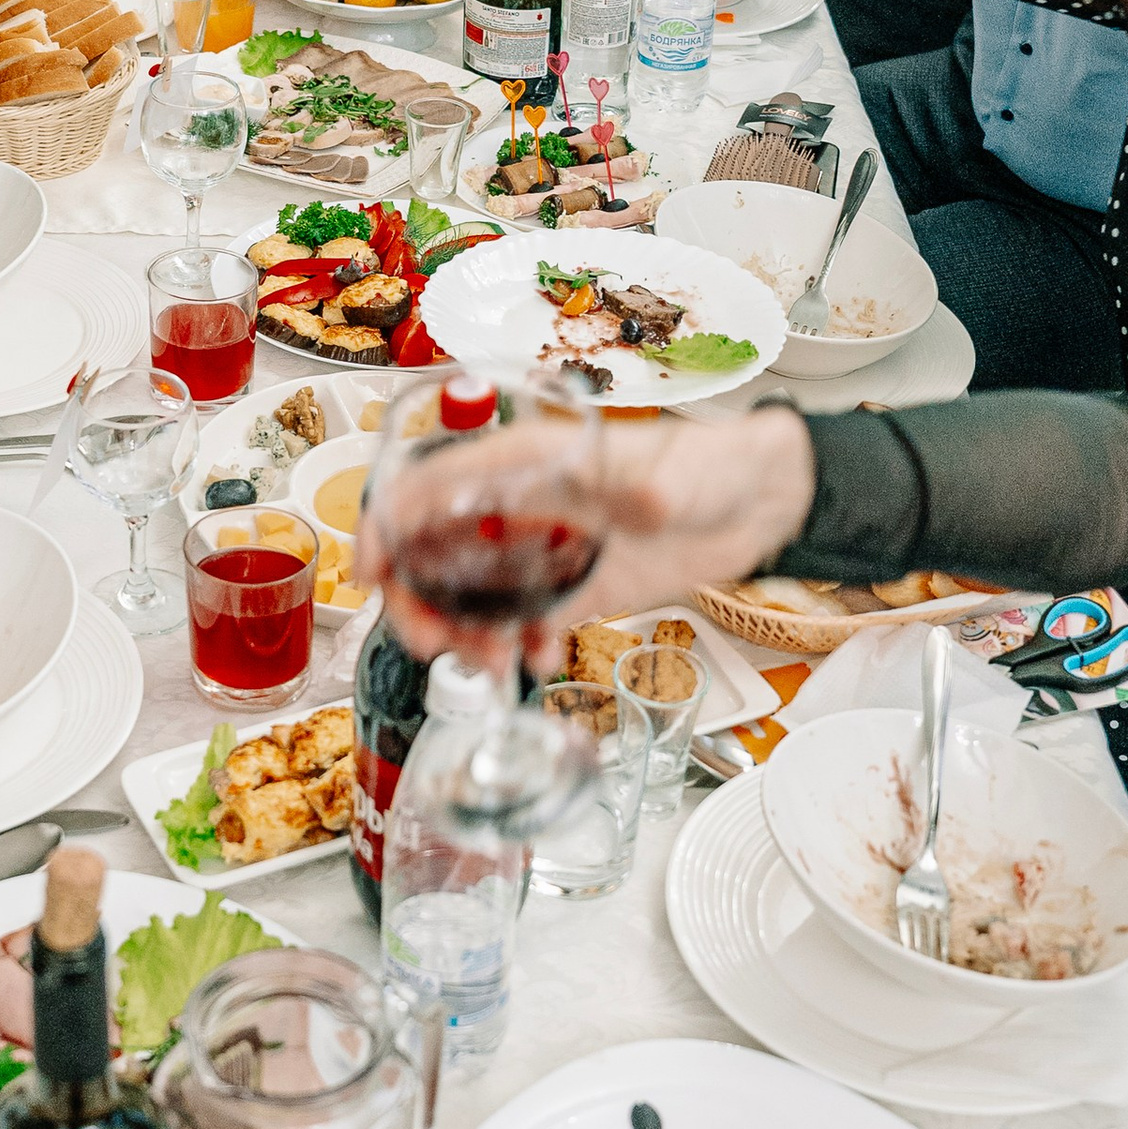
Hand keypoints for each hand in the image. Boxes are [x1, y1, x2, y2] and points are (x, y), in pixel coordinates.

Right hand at [369, 411, 816, 669]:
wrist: (758, 501)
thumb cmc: (712, 463)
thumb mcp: (671, 473)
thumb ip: (646, 487)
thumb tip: (635, 501)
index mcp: (523, 464)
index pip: (426, 486)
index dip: (384, 526)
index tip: (369, 573)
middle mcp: (520, 507)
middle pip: (431, 549)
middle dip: (414, 600)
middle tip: (432, 644)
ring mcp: (544, 550)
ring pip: (468, 593)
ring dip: (461, 634)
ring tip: (489, 664)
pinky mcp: (574, 587)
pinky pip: (521, 622)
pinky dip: (517, 646)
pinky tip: (539, 660)